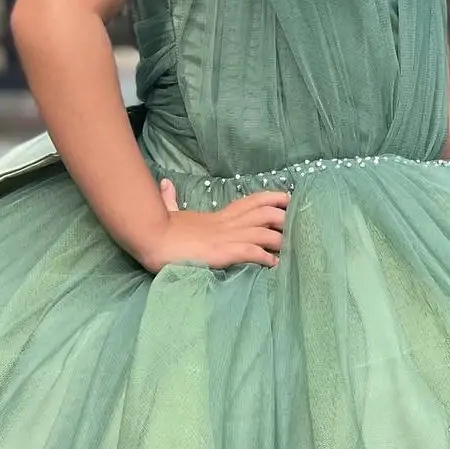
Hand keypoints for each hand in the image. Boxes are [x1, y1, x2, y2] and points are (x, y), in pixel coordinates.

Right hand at [140, 181, 289, 272]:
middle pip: (263, 212)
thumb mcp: (169, 211)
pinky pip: (249, 251)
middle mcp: (226, 223)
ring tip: (291, 249)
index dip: (272, 199)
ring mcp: (225, 237)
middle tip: (299, 225)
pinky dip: (264, 257)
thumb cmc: (159, 228)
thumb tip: (165, 184)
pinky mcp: (221, 252)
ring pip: (262, 231)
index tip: (288, 200)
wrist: (150, 236)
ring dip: (280, 239)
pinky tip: (273, 264)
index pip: (251, 201)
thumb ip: (170, 199)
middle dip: (284, 217)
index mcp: (218, 216)